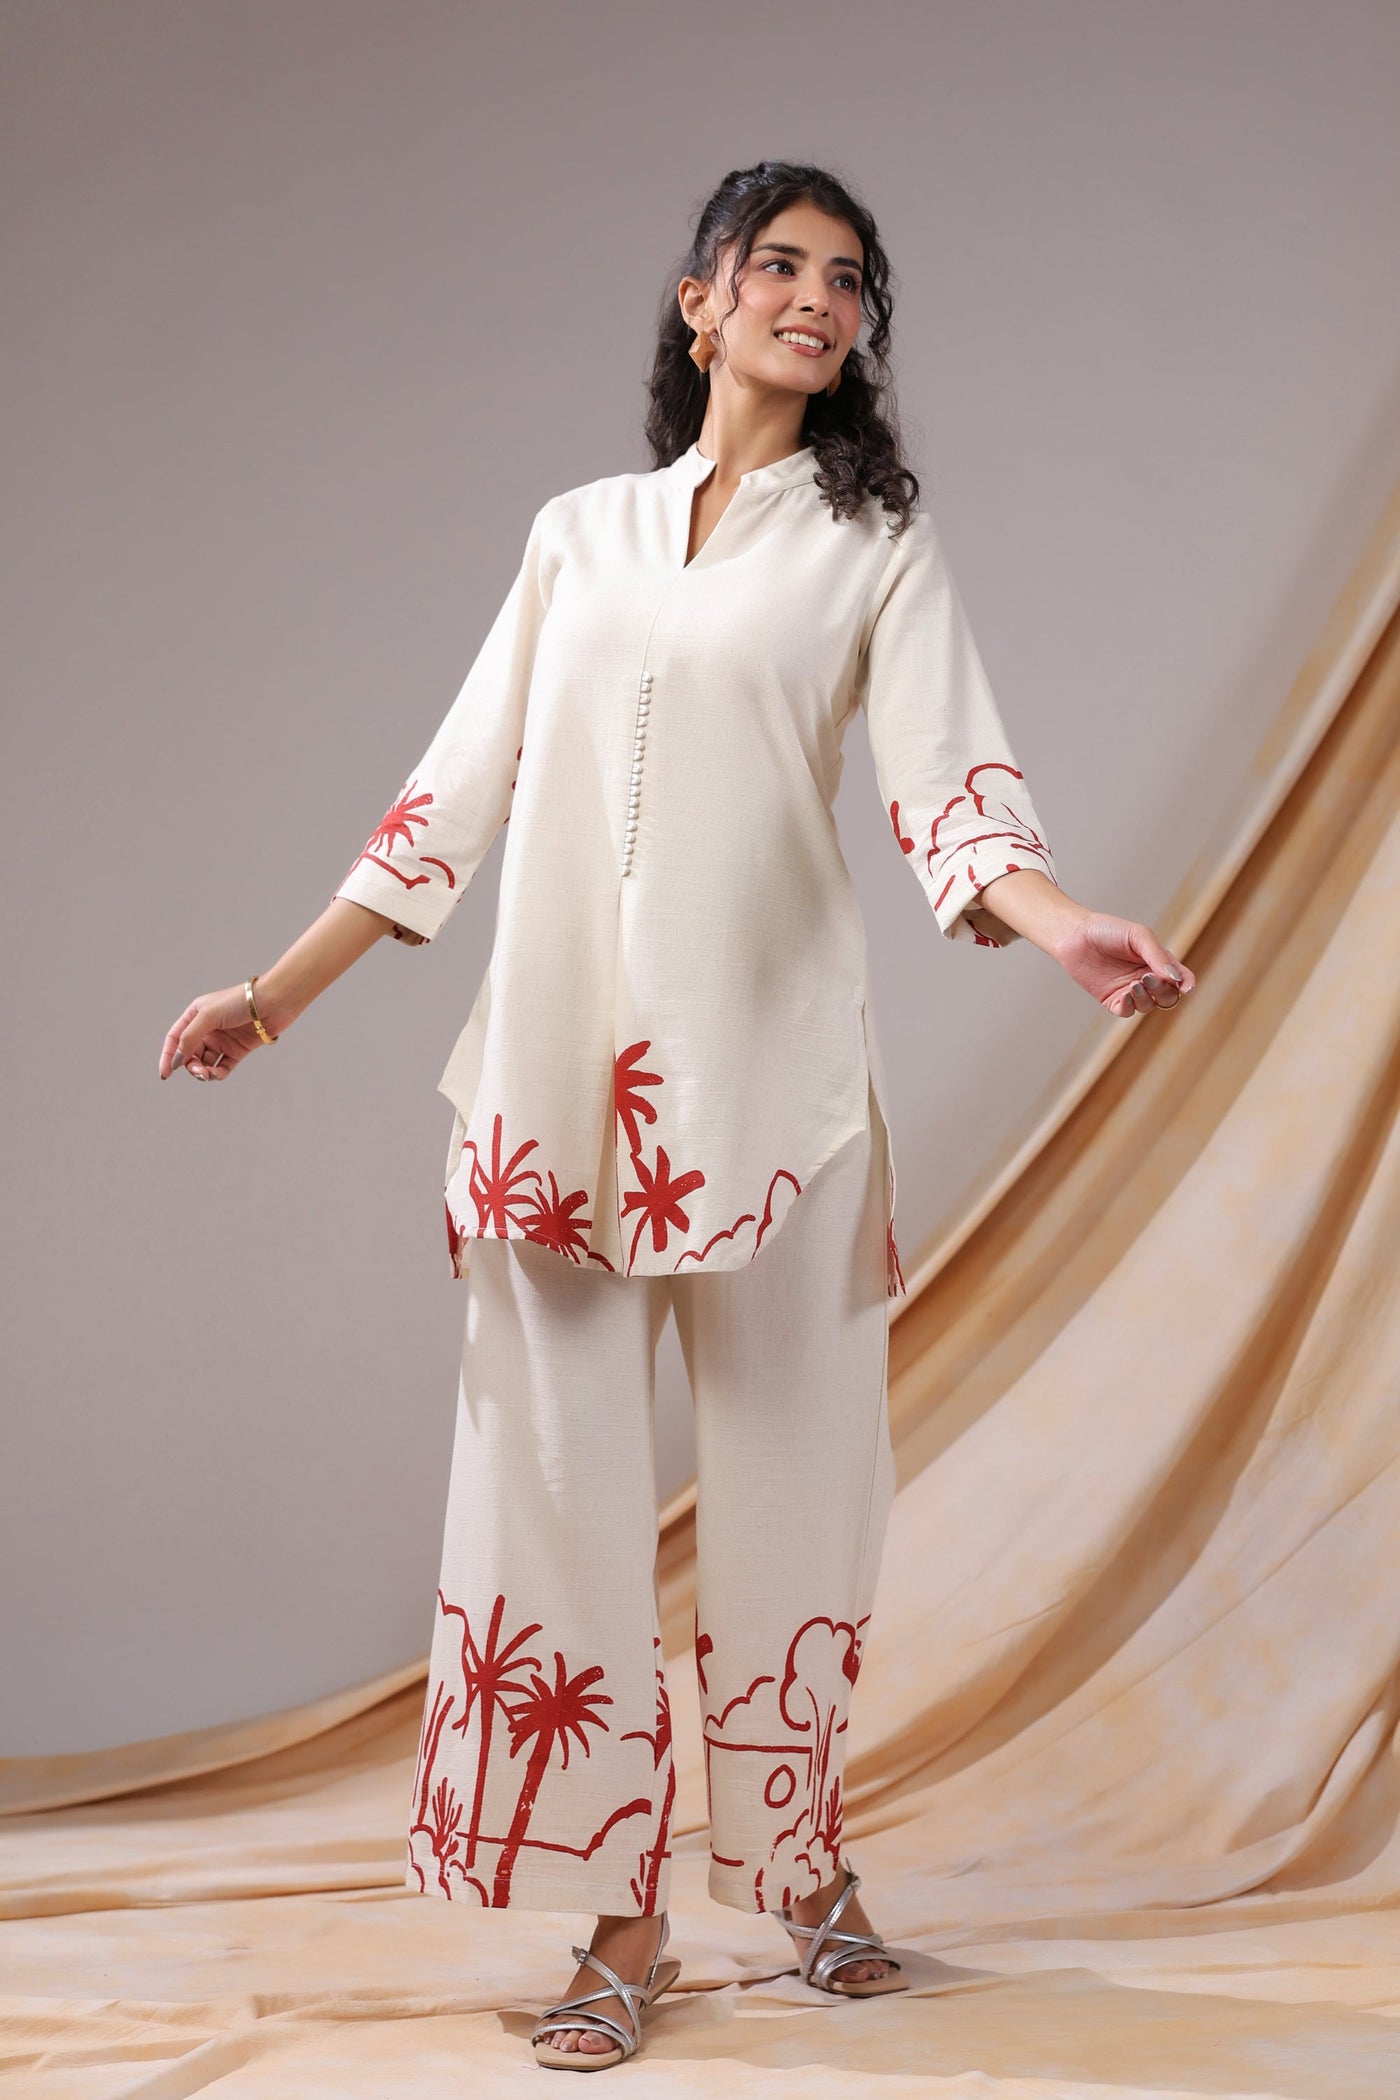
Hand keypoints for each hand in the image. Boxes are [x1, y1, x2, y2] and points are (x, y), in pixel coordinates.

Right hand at [159, 983, 274, 1081]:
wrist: (273, 1002)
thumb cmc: (240, 1002)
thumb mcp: (209, 1016)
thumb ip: (190, 1037)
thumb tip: (177, 1058)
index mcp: (195, 1015)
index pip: (175, 1038)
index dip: (168, 1056)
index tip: (165, 1074)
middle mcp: (207, 1028)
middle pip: (190, 1054)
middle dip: (190, 1066)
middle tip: (199, 1072)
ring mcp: (223, 1040)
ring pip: (205, 1062)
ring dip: (203, 1071)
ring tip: (208, 1074)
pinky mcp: (238, 1050)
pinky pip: (222, 1067)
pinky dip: (218, 1073)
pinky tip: (218, 1074)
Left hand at [1052, 912, 1195, 1019]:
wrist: (1074, 935)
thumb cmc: (1107, 930)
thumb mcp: (1138, 936)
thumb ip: (1157, 955)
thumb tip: (1175, 978)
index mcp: (1157, 961)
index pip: (1180, 978)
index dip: (1187, 983)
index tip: (1187, 987)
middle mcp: (1146, 978)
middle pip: (1168, 996)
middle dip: (1164, 991)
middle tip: (1148, 978)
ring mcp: (1129, 990)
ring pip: (1149, 1006)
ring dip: (1146, 998)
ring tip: (1134, 983)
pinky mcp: (1111, 999)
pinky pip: (1127, 1011)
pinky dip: (1130, 1006)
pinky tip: (1125, 994)